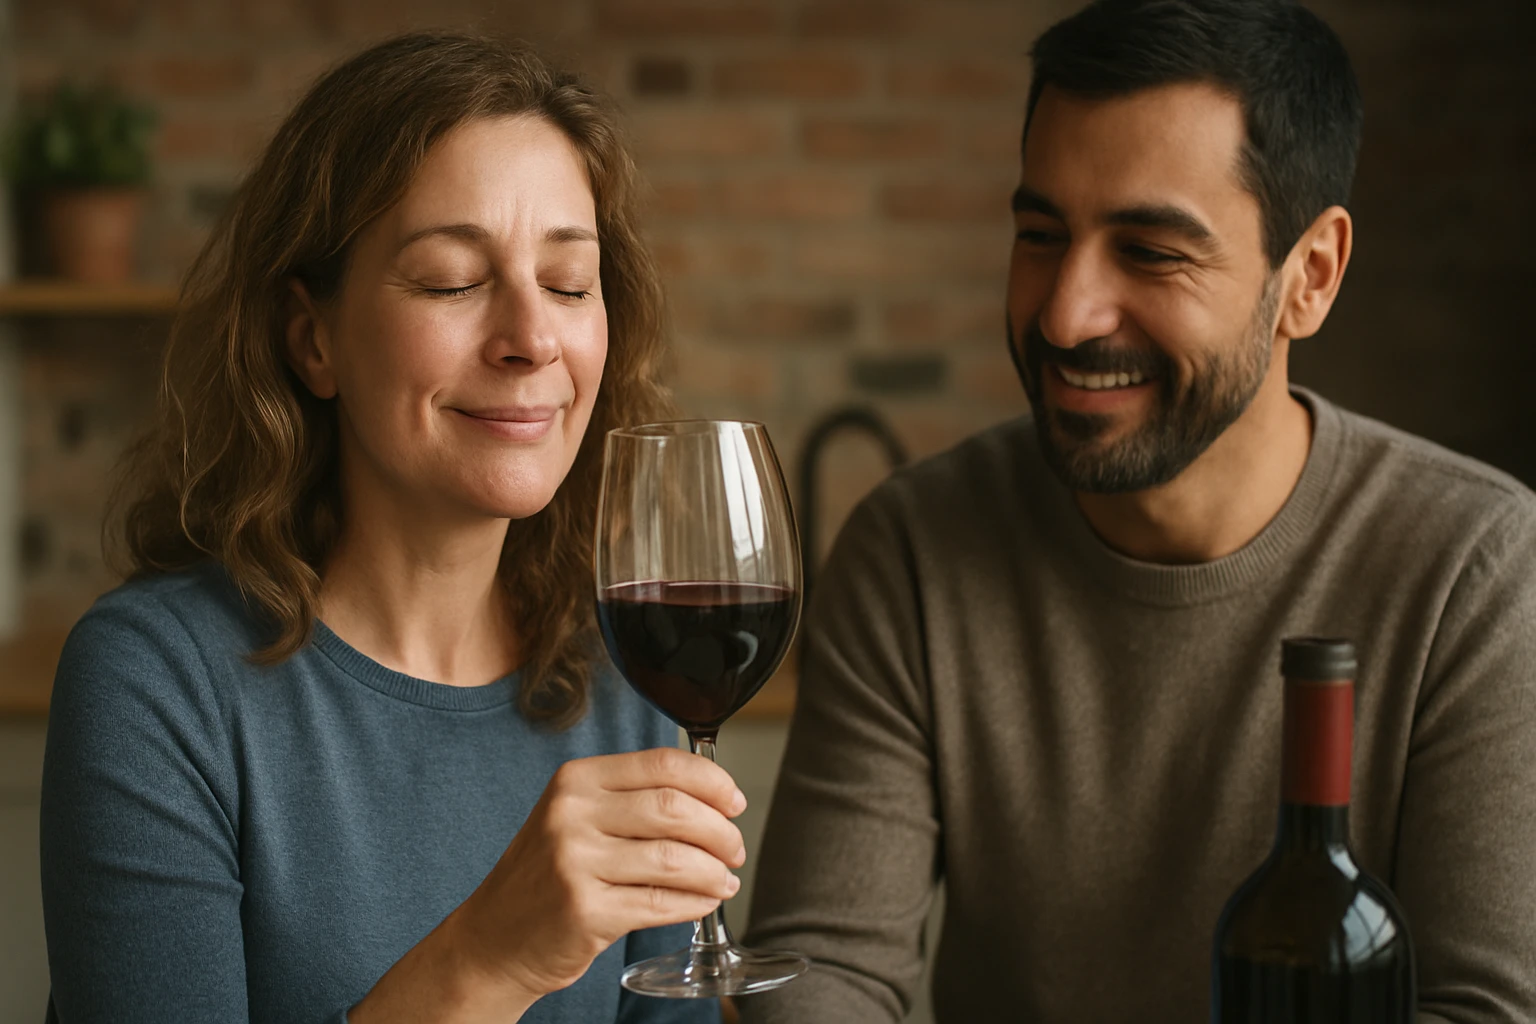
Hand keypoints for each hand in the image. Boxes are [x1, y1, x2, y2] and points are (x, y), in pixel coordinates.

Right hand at [451, 746, 747, 1001]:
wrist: (494, 937)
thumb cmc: (547, 875)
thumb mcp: (576, 818)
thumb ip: (632, 799)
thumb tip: (714, 799)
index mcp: (576, 780)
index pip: (662, 764)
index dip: (712, 781)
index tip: (734, 801)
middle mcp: (572, 814)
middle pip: (675, 808)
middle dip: (720, 831)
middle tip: (735, 848)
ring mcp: (575, 862)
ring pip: (674, 858)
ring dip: (714, 872)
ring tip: (724, 880)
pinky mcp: (584, 910)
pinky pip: (661, 903)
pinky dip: (695, 903)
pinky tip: (704, 902)